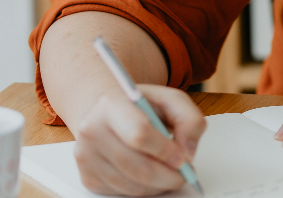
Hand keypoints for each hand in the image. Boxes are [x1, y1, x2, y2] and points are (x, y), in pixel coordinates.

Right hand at [72, 85, 205, 195]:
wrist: (107, 112)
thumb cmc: (141, 106)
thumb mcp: (172, 100)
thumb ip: (190, 120)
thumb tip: (188, 152)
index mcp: (111, 104)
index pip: (139, 134)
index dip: (165, 151)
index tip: (183, 158)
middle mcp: (92, 130)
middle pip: (136, 166)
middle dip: (167, 175)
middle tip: (185, 173)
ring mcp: (86, 156)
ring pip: (130, 184)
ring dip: (158, 185)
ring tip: (171, 173)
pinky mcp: (88, 177)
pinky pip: (121, 193)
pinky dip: (144, 190)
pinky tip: (153, 176)